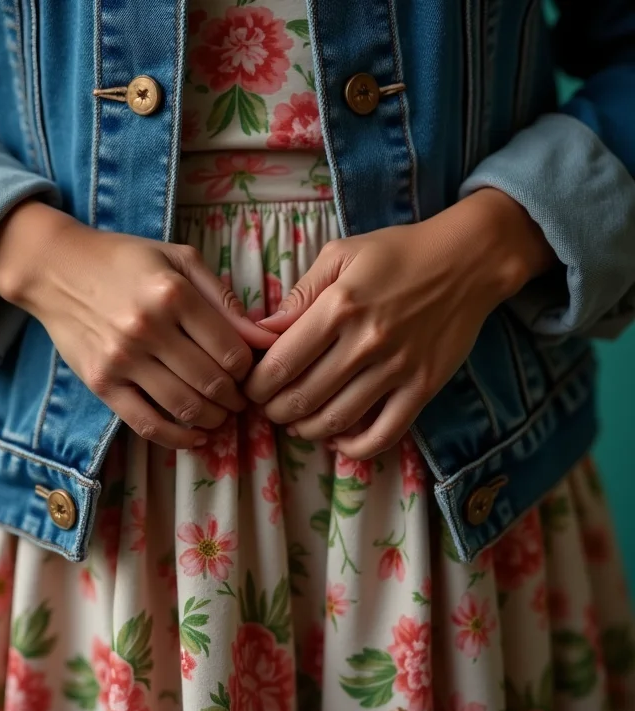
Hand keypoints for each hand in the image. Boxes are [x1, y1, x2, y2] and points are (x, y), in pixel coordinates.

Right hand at [0, 201, 276, 448]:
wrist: (57, 269)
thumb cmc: (127, 260)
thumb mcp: (181, 260)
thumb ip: (225, 299)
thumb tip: (267, 339)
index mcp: (173, 294)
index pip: (232, 352)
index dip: (250, 369)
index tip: (249, 371)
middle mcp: (147, 328)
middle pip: (213, 383)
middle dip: (237, 398)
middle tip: (240, 397)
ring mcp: (121, 360)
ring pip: (186, 407)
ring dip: (215, 419)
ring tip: (222, 414)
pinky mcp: (101, 384)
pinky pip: (147, 425)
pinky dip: (178, 439)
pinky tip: (197, 438)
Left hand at [244, 189, 554, 458]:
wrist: (468, 260)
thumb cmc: (397, 253)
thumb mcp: (341, 254)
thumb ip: (299, 294)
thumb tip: (262, 331)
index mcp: (338, 307)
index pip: (282, 363)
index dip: (257, 385)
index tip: (251, 388)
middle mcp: (365, 343)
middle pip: (302, 398)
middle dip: (274, 411)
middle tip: (268, 408)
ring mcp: (397, 369)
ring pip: (336, 421)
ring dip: (305, 430)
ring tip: (295, 423)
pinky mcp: (423, 388)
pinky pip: (384, 435)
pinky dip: (354, 448)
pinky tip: (338, 439)